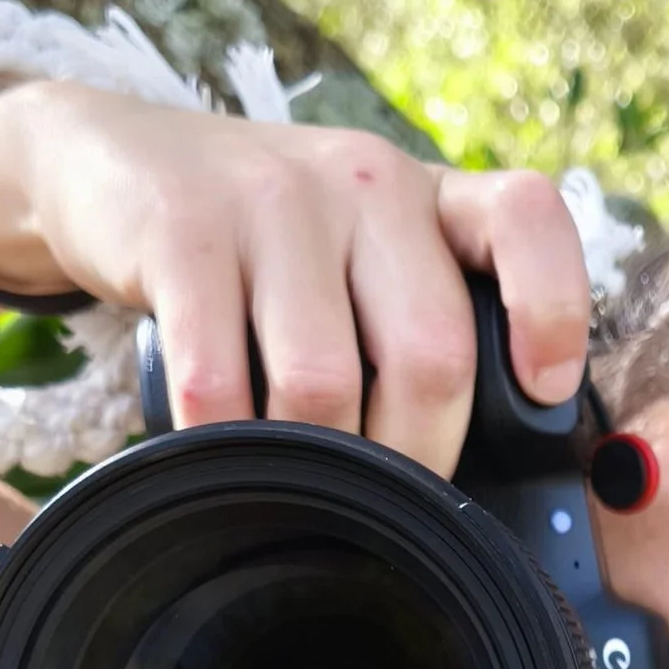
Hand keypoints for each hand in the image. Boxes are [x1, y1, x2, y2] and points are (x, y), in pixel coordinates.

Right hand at [0, 84, 591, 468]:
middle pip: (430, 353)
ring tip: (294, 490)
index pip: (528, 222)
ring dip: (313, 466)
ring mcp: (274, 202)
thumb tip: (462, 483)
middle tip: (384, 508)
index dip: (555, 312)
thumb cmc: (263, 245)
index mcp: (428, 195)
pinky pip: (216, 380)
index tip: (542, 392)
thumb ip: (415, 320)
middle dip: (413, 458)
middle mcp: (367, 184)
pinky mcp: (183, 232)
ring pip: (323, 383)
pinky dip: (223, 445)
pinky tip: (217, 461)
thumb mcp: (357, 251)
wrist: (114, 161)